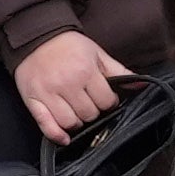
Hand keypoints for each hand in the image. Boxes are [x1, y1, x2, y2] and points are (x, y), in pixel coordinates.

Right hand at [14, 30, 130, 136]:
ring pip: (71, 123)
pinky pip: (46, 125)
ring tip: (75, 110)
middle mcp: (67, 83)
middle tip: (88, 101)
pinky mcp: (33, 100)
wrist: (34, 37)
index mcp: (85, 71)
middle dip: (93, 111)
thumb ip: (118, 71)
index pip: (106, 101)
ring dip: (77, 121)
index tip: (103, 97)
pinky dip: (56, 135)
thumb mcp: (97, 54)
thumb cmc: (68, 46)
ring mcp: (48, 93)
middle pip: (89, 114)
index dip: (108, 101)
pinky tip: (64, 138)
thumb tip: (141, 84)